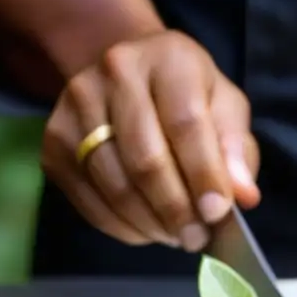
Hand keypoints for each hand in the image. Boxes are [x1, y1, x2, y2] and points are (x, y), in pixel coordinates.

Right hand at [41, 31, 260, 250]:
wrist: (125, 74)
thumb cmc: (185, 95)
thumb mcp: (224, 107)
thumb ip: (236, 150)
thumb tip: (243, 197)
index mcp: (168, 58)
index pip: (185, 123)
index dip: (203, 174)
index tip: (217, 213)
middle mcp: (115, 74)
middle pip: (145, 159)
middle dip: (176, 210)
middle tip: (196, 238)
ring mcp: (75, 108)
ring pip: (114, 186)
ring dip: (150, 224)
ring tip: (176, 237)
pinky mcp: (53, 144)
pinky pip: (90, 202)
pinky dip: (123, 227)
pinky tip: (147, 230)